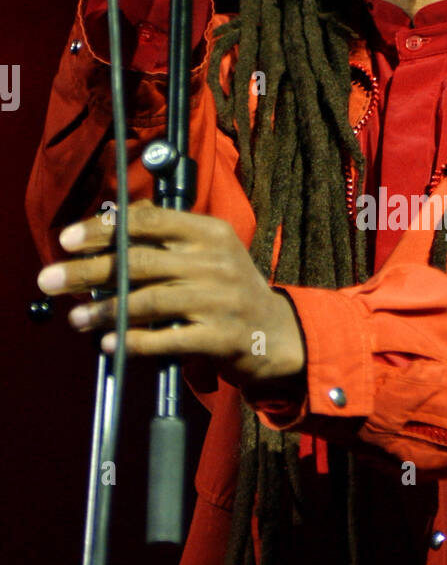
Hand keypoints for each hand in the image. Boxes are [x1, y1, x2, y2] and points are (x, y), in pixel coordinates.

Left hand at [36, 200, 305, 395]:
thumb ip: (168, 237)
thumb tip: (110, 228)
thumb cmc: (232, 290)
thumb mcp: (211, 250)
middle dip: (88, 270)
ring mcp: (219, 300)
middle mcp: (216, 262)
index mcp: (211, 232)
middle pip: (140, 261)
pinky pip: (167, 339)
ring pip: (148, 301)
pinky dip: (133, 341)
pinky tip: (108, 343)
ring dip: (105, 311)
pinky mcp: (221, 338)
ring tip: (75, 319)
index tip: (67, 239)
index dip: (104, 228)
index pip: (149, 221)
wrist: (278, 333)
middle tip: (50, 278)